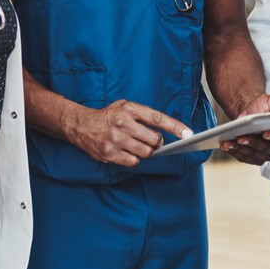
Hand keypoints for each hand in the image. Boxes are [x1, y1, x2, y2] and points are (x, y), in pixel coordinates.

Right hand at [66, 100, 193, 167]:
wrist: (80, 125)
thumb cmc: (108, 116)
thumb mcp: (125, 106)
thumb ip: (144, 116)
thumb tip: (165, 132)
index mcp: (129, 109)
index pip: (158, 118)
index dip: (175, 127)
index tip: (188, 134)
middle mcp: (123, 124)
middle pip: (154, 140)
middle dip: (156, 143)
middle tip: (149, 140)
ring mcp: (116, 140)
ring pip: (146, 153)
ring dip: (145, 151)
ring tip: (134, 144)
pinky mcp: (109, 154)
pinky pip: (133, 162)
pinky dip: (133, 159)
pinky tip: (124, 151)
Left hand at [220, 94, 269, 165]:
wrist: (253, 111)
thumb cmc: (265, 107)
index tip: (265, 133)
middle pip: (267, 148)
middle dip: (253, 143)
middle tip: (242, 138)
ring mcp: (267, 153)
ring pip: (255, 155)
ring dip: (241, 149)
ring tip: (230, 142)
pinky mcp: (254, 157)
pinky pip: (245, 158)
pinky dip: (235, 152)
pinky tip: (227, 146)